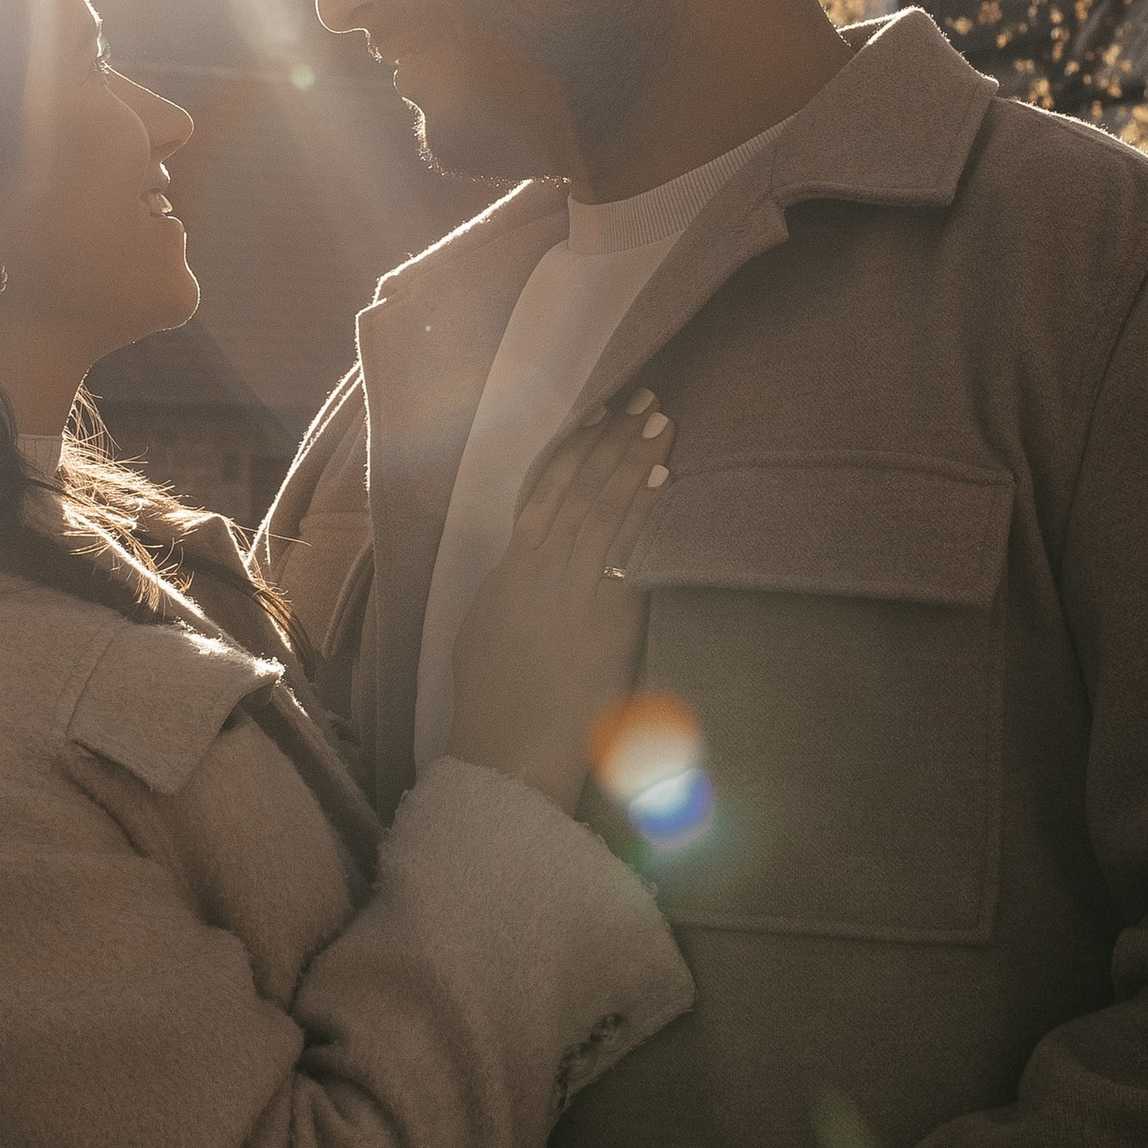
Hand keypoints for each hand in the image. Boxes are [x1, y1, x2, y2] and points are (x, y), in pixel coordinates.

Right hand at [446, 395, 670, 808]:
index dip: (572, 450)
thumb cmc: (493, 698)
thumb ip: (509, 588)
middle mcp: (542, 569)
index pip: (544, 491)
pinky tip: (663, 479)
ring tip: (661, 423)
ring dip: (635, 462)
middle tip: (644, 399)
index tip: (596, 415)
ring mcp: (576, 590)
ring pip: (606, 509)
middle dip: (614, 441)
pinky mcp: (608, 618)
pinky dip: (645, 512)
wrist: (512, 747)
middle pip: (582, 489)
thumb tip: (525, 563)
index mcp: (510, 568)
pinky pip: (630, 553)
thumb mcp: (485, 629)